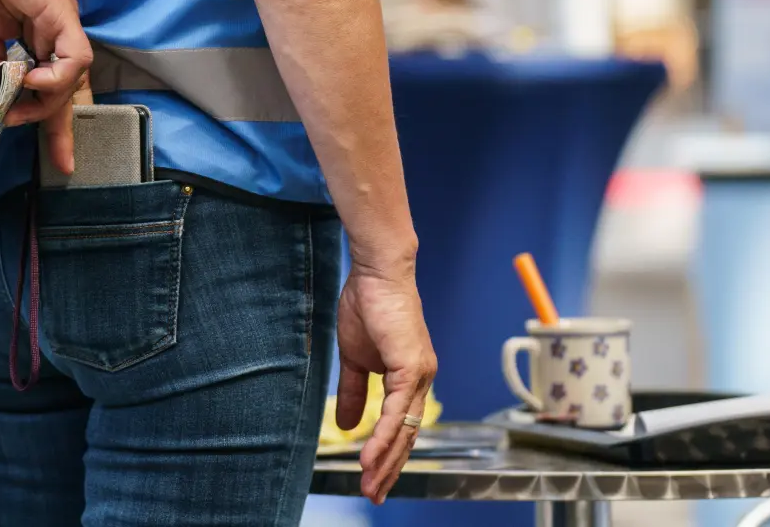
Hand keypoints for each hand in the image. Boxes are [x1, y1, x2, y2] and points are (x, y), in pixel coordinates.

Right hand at [0, 0, 91, 173]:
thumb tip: (0, 99)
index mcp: (37, 39)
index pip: (54, 88)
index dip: (55, 123)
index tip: (59, 160)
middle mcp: (56, 35)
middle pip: (72, 91)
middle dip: (67, 131)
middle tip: (65, 164)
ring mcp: (62, 25)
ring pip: (72, 80)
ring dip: (46, 101)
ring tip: (17, 104)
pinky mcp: (62, 14)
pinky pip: (73, 59)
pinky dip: (54, 77)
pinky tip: (30, 79)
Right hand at [334, 261, 436, 503]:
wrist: (376, 273)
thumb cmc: (367, 306)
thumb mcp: (353, 357)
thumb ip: (354, 391)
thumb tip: (348, 424)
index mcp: (409, 377)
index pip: (401, 426)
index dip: (387, 454)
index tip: (372, 478)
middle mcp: (421, 380)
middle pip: (407, 436)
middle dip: (389, 469)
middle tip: (373, 496)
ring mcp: (419, 374)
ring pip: (404, 429)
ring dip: (385, 461)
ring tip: (370, 485)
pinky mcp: (410, 366)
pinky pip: (396, 411)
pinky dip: (383, 435)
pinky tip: (370, 455)